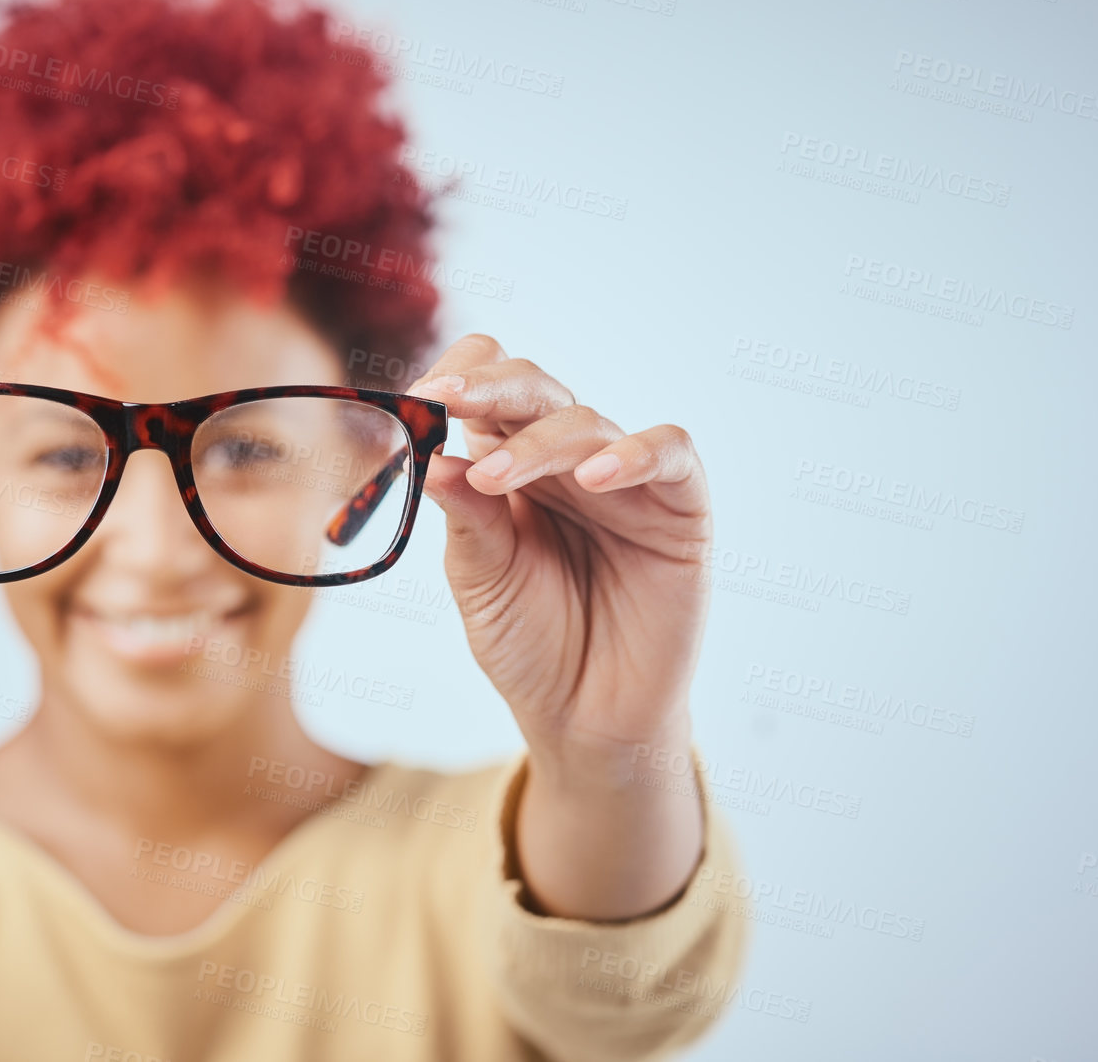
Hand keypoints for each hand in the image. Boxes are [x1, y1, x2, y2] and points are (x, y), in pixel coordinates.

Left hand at [409, 333, 711, 764]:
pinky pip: (673, 453)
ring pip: (588, 421)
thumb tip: (434, 458)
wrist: (588, 720)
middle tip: (444, 398)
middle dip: (488, 387)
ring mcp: (625, 481)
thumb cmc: (531, 645)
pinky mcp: (680, 508)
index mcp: (509, 466)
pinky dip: (635, 453)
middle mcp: (566, 462)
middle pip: (534, 390)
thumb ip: (466, 520)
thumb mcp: (482, 582)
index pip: (489, 391)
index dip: (459, 376)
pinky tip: (594, 476)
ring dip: (538, 441)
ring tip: (495, 478)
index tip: (416, 394)